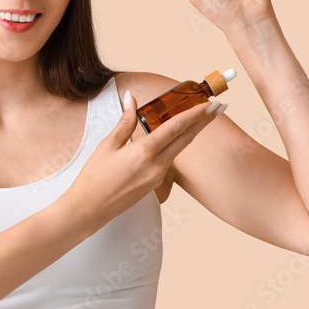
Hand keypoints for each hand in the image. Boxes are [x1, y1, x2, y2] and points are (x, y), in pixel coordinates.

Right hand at [62, 90, 221, 230]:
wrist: (89, 210)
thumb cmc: (94, 178)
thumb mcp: (108, 145)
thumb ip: (125, 122)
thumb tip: (131, 99)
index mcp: (144, 152)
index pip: (176, 127)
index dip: (196, 114)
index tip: (211, 104)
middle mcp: (156, 165)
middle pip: (186, 138)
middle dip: (203, 122)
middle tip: (219, 107)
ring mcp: (158, 177)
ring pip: (179, 149)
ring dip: (190, 133)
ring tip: (200, 118)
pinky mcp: (155, 184)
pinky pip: (169, 160)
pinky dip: (175, 146)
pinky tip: (175, 138)